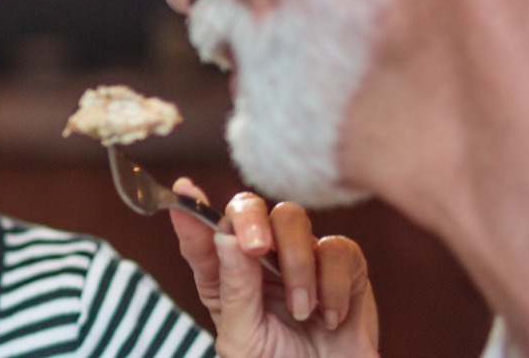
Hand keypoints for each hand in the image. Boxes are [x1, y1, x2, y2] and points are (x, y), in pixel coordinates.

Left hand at [170, 179, 378, 357]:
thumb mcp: (243, 338)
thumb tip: (227, 238)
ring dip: (297, 265)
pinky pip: (338, 249)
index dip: (192, 209)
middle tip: (256, 248)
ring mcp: (302, 259)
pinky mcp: (343, 268)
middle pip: (249, 208)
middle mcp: (260, 262)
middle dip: (250, 219)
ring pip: (293, 220)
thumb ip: (235, 289)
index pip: (204, 235)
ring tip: (302, 310)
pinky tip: (331, 317)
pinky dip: (334, 284)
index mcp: (226, 278)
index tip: (185, 190)